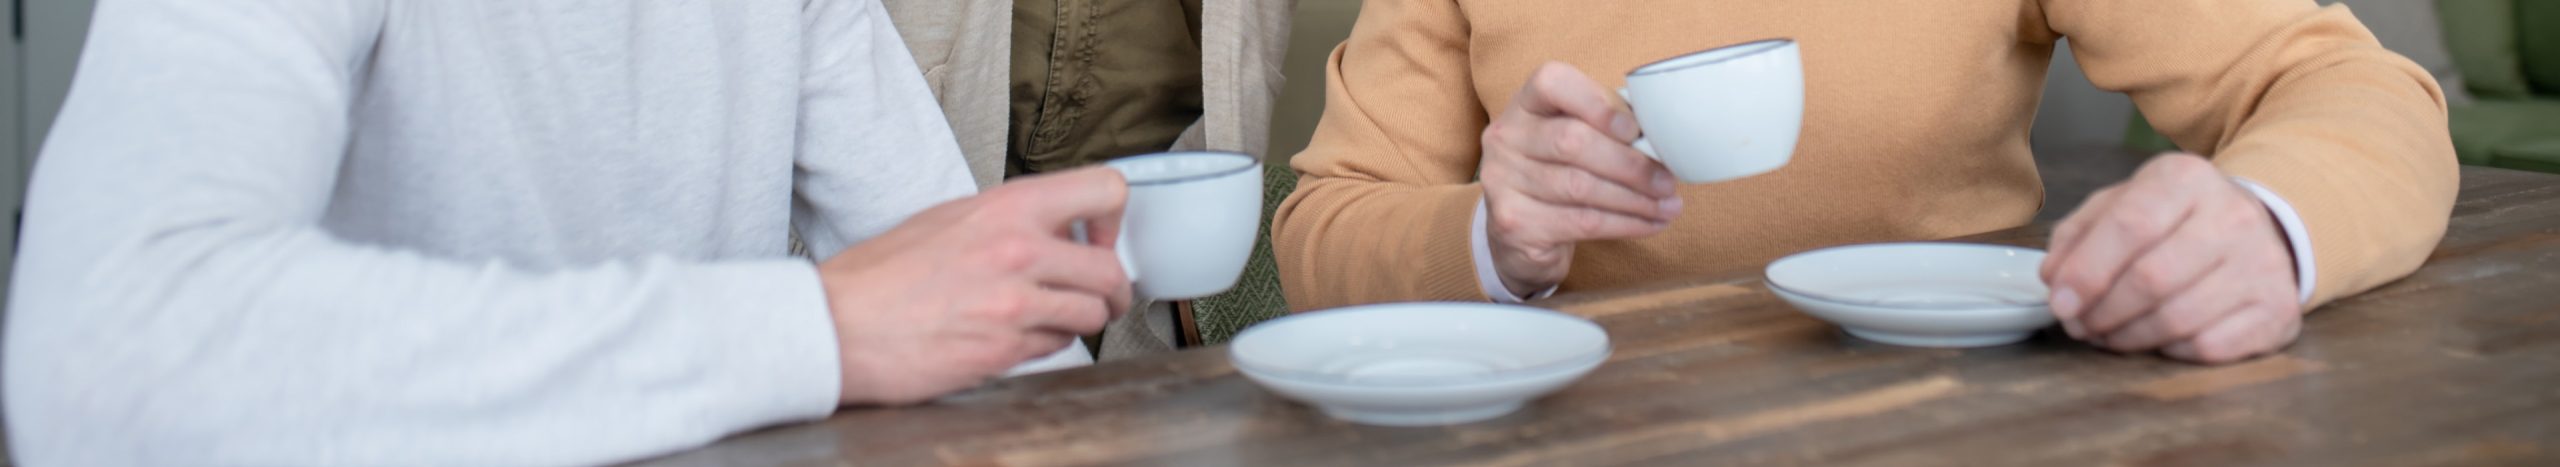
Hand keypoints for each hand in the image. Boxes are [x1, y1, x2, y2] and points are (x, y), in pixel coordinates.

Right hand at [817, 167, 1133, 404]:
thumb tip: (1055, 227)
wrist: (837, 326)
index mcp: (1006, 208)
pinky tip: (1015, 336)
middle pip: (1110, 270)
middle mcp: (1018, 250)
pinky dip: (1046, 344)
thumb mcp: (950, 219)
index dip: (1113, 219)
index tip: (1100, 238)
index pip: (1103, 190)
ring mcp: (1014, 303)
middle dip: (1113, 290)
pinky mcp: (1005, 349)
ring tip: (1052, 318)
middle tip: (1103, 296)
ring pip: (1090, 314)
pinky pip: (1056, 347)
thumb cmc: (880, 276)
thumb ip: (1009, 219)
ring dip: (1080, 320)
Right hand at [1481, 62, 1682, 294]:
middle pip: (1572, 141)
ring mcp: (1502, 180)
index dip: (1597, 103)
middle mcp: (1505, 137)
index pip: (1552, 82)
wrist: (1519, 233)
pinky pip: (1580, 222)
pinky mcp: (1513, 222)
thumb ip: (1608, 125)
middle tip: (1668, 181)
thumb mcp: (1576, 136)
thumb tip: (1663, 136)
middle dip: (1630, 164)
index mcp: (1526, 103)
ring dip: (1634, 199)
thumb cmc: (1560, 172)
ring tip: (1668, 206)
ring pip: (1580, 187)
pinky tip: (1650, 224)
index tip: (1635, 130)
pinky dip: (1624, 224)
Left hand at [2042, 154, 2301, 363]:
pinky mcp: (2279, 310)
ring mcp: (2264, 264)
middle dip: (2102, 312)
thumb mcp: (2122, 205)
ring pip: (2178, 319)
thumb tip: (2055, 279)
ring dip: (2128, 337)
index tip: (2059, 302)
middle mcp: (2234, 215)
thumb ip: (2078, 235)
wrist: (2258, 229)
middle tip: (2079, 326)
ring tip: (2106, 335)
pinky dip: (2170, 351)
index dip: (2087, 271)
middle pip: (2152, 278)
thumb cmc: (2173, 221)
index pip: (2130, 225)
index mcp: (2186, 178)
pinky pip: (2209, 346)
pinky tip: (2156, 339)